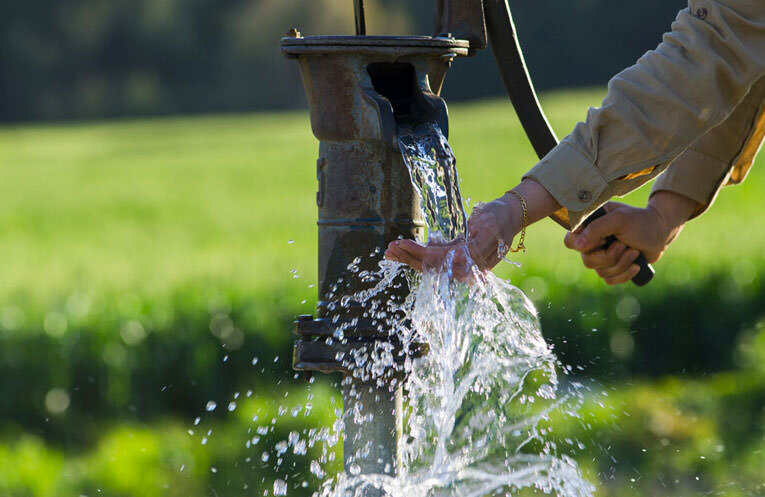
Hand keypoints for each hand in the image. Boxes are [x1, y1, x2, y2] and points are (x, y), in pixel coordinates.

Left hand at [385, 179, 560, 276]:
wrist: (510, 215)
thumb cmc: (499, 217)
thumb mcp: (488, 225)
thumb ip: (474, 246)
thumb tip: (455, 260)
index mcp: (475, 262)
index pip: (441, 262)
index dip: (420, 254)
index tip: (403, 244)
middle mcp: (466, 268)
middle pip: (432, 267)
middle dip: (409, 257)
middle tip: (389, 248)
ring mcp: (460, 264)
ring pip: (429, 265)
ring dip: (408, 258)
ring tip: (389, 251)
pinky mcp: (455, 257)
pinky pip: (433, 259)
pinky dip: (415, 254)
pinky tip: (400, 249)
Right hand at [564, 191, 696, 284]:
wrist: (660, 233)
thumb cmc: (640, 221)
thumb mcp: (619, 219)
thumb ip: (596, 229)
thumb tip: (578, 246)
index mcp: (589, 227)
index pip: (570, 241)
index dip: (584, 245)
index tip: (603, 239)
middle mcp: (592, 243)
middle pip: (588, 261)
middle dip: (610, 256)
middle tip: (624, 245)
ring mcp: (602, 256)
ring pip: (600, 272)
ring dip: (621, 264)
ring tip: (634, 251)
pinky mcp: (612, 268)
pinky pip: (610, 280)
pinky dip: (625, 274)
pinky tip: (636, 265)